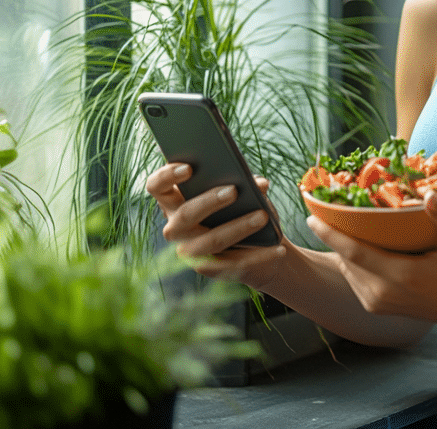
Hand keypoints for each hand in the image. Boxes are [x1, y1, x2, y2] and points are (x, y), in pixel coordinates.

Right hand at [146, 163, 288, 287]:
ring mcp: (190, 251)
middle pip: (185, 214)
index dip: (167, 176)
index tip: (189, 167)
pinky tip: (279, 248)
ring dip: (238, 228)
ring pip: (211, 241)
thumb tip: (260, 184)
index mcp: (174, 201)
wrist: (253, 245)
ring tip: (262, 216)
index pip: (157, 187)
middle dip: (209, 201)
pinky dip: (260, 255)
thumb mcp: (241, 191)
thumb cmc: (240, 207)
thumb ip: (245, 183)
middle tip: (234, 191)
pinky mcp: (210, 270)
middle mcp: (176, 228)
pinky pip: (234, 263)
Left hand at [306, 189, 436, 329]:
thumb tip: (429, 194)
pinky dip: (351, 265)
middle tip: (325, 212)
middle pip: (345, 262)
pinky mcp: (381, 308)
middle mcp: (385, 292)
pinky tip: (356, 249)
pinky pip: (356, 283)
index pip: (355, 253)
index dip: (330, 235)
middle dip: (332, 238)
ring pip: (348, 273)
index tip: (312, 217)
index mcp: (402, 275)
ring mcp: (381, 303)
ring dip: (341, 251)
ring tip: (339, 227)